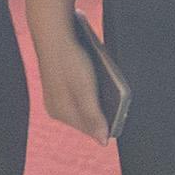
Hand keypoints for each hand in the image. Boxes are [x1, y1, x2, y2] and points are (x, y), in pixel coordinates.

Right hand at [33, 26, 115, 144]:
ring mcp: (57, 97)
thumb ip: (93, 116)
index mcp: (61, 113)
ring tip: (105, 87)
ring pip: (85, 107)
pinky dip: (91, 92)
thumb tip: (102, 141)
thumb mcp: (85, 90)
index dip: (108, 123)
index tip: (121, 112)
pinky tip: (96, 80)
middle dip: (102, 111)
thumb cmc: (70, 59)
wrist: (54, 33)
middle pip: (88, 119)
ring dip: (98, 101)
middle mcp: (56, 109)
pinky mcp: (60, 86)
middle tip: (112, 94)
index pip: (91, 130)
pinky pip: (80, 96)